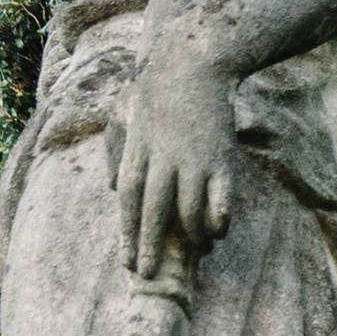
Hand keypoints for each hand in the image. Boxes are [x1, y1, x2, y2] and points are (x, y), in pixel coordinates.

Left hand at [115, 29, 236, 280]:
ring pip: (189, 206)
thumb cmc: (155, 87)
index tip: (129, 261)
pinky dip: (219, 215)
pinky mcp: (220, 155)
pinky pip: (220, 193)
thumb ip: (116, 149)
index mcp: (138, 148)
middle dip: (150, 243)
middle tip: (149, 274)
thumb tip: (116, 188)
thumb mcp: (123, 112)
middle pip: (154, 208)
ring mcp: (193, 157)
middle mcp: (163, 156)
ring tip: (196, 253)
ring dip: (192, 235)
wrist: (192, 61)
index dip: (128, 231)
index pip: (130, 197)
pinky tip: (218, 231)